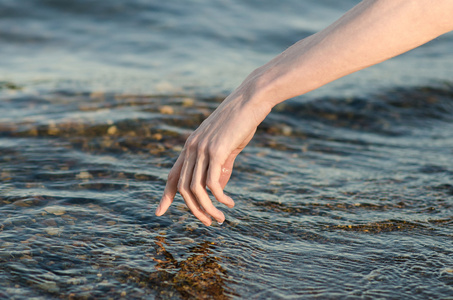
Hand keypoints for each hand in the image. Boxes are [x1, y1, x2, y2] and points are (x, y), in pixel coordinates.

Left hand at [155, 86, 270, 225]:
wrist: (251, 99)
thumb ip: (221, 167)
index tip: (159, 212)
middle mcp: (191, 148)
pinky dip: (220, 198)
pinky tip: (229, 203)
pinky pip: (213, 183)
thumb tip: (217, 189)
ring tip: (221, 219)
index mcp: (190, 147)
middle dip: (195, 210)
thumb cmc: (240, 123)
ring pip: (196, 189)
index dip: (166, 195)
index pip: (173, 175)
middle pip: (184, 188)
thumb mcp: (227, 147)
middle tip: (209, 222)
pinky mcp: (217, 150)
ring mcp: (202, 149)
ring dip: (207, 208)